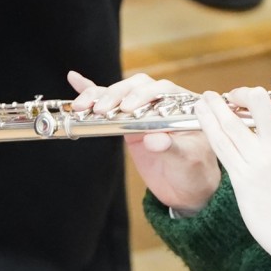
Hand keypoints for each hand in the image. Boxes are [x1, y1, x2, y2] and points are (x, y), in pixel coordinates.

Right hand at [67, 70, 220, 211]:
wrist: (186, 189)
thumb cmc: (195, 172)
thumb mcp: (188, 161)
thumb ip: (172, 148)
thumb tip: (154, 139)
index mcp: (184, 105)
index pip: (162, 90)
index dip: (144, 95)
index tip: (128, 109)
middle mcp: (163, 103)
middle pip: (137, 87)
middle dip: (116, 95)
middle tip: (102, 109)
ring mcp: (144, 111)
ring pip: (120, 93)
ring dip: (99, 95)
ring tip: (82, 105)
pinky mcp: (128, 122)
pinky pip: (110, 103)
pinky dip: (93, 92)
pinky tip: (75, 81)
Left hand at [193, 74, 270, 256]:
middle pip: (257, 105)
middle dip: (243, 95)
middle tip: (234, 96)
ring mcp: (259, 161)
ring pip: (231, 123)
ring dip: (215, 106)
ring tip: (206, 98)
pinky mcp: (242, 177)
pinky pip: (220, 145)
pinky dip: (208, 126)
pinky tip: (202, 116)